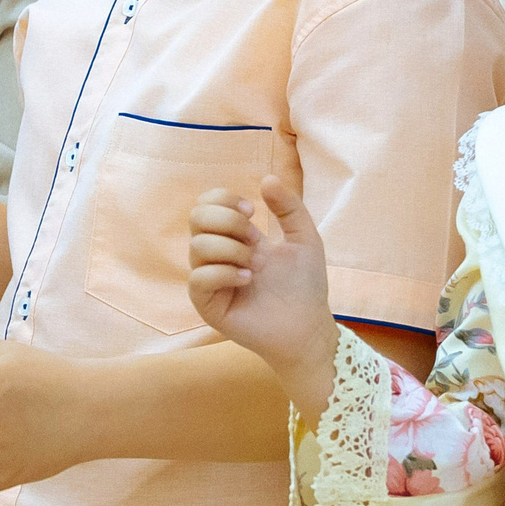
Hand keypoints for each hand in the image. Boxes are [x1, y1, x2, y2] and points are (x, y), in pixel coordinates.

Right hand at [187, 178, 337, 418]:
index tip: (252, 210)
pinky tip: (247, 280)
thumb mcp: (304, 238)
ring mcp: (210, 280)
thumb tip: (267, 178)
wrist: (308, 327)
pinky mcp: (208, 305)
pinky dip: (224, 273)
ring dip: (231, 250)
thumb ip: (289, 207)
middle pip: (196, 217)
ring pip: (197, 247)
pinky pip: (198, 278)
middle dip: (227, 220)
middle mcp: (217, 256)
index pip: (206, 204)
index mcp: (234, 237)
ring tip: (255, 267)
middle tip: (254, 239)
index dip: (223, 199)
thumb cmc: (305, 286)